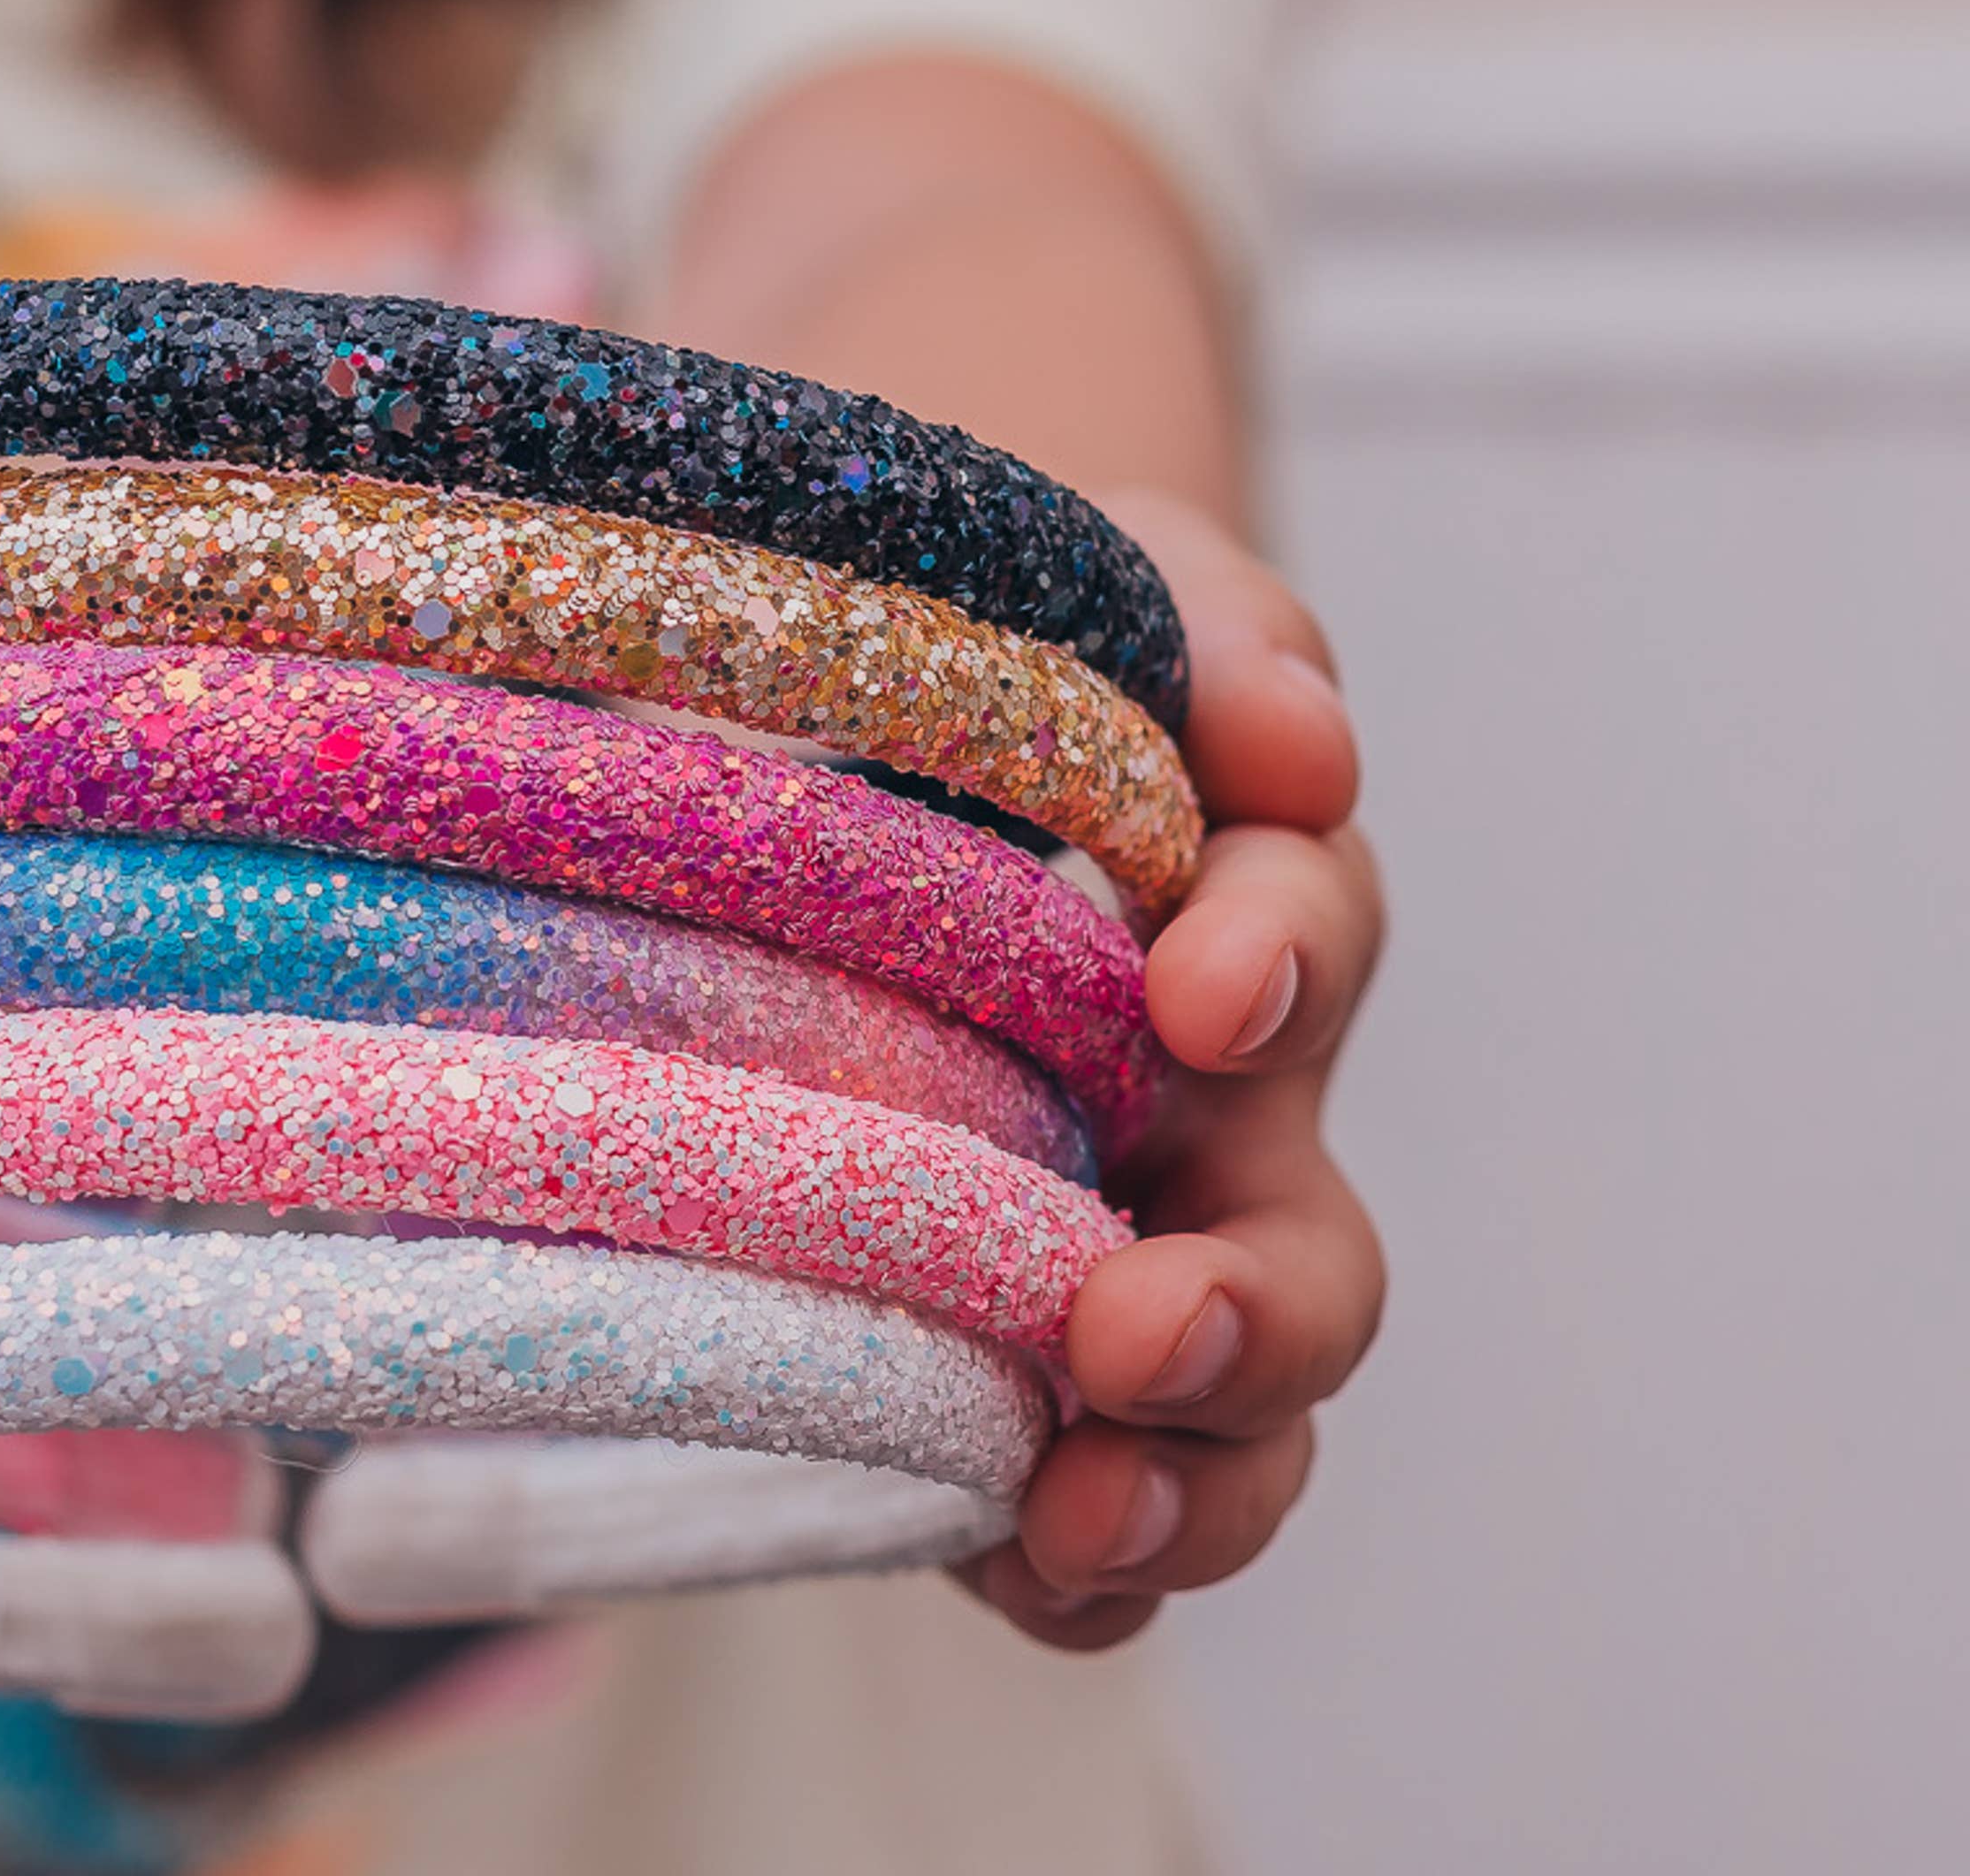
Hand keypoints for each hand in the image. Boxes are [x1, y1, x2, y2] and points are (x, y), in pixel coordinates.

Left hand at [959, 492, 1385, 1647]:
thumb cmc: (992, 648)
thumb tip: (1295, 735)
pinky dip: (1074, 1558)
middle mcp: (1206, 1108)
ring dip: (1187, 1472)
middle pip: (1306, 1246)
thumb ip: (1212, 640)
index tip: (1194, 987)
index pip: (1300, 929)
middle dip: (1253, 1306)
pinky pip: (1083, 1498)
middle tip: (1142, 1325)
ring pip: (1224, 1412)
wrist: (844, 714)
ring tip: (1080, 1498)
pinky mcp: (1003, 1355)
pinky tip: (1010, 1555)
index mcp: (1228, 907)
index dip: (1272, 957)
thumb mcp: (1093, 590)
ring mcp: (1118, 1247)